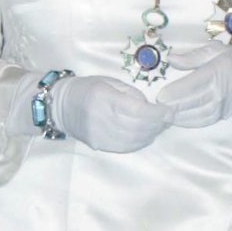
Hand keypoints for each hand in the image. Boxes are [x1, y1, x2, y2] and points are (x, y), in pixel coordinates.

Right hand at [52, 75, 169, 152]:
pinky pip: (126, 148)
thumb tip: (151, 109)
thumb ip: (131, 94)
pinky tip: (146, 135)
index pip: (137, 110)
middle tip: (167, 120)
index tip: (169, 112)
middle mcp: (101, 118)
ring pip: (134, 140)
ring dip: (151, 134)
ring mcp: (99, 135)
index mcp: (104, 98)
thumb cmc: (88, 88)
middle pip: (138, 127)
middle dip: (157, 125)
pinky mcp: (99, 145)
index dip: (157, 114)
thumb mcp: (110, 82)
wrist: (62, 106)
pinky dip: (140, 142)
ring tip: (159, 127)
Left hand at [157, 45, 231, 127]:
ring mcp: (222, 107)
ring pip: (195, 116)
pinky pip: (201, 122)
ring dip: (176, 117)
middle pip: (191, 103)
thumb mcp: (215, 50)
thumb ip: (192, 57)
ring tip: (161, 113)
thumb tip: (171, 59)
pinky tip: (176, 118)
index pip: (193, 86)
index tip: (160, 96)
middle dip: (171, 107)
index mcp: (218, 72)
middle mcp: (221, 92)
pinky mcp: (222, 116)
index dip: (175, 93)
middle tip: (155, 106)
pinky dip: (186, 122)